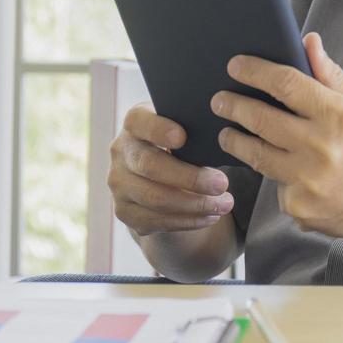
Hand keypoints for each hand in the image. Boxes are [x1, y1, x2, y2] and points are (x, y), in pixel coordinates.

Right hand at [109, 102, 235, 237]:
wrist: (156, 173)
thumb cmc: (178, 143)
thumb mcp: (181, 128)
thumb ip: (193, 129)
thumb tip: (223, 139)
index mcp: (134, 124)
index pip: (139, 121)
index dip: (158, 129)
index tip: (183, 137)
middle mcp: (120, 152)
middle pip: (150, 166)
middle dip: (190, 178)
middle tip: (222, 183)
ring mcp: (118, 184)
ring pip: (155, 198)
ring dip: (194, 205)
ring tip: (224, 204)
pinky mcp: (124, 211)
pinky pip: (156, 221)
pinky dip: (187, 221)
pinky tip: (210, 216)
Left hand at [211, 32, 342, 247]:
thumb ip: (331, 76)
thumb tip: (308, 42)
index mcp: (338, 115)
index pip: (285, 84)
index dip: (255, 72)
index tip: (236, 66)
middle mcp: (321, 148)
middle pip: (260, 119)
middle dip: (232, 105)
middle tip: (219, 99)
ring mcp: (308, 181)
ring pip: (256, 155)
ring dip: (236, 140)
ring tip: (229, 133)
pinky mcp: (301, 208)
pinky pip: (277, 187)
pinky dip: (278, 178)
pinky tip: (284, 172)